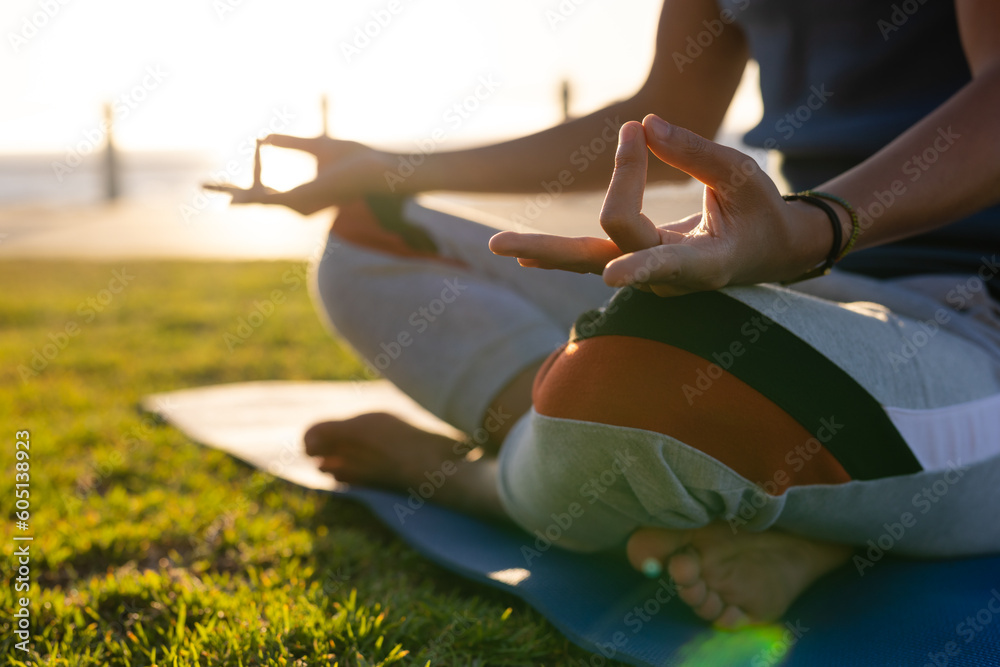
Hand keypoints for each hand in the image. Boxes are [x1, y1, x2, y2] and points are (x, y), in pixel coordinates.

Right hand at [203, 134, 394, 215]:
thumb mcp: (316, 143)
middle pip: (256, 201)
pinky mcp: (297, 202)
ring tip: (207, 188)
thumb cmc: (354, 159)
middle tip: (202, 187)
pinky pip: (264, 196)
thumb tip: (265, 136)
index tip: (255, 144)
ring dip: (234, 193)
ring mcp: (296, 206)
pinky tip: (232, 193)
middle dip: (230, 195)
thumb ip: (291, 142)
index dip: (252, 171)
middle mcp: (298, 205)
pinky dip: (248, 190)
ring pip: (255, 200)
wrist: (373, 169)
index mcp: (302, 195)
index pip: (267, 189)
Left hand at [489, 115, 835, 295]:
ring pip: (589, 261)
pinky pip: (593, 257)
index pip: (665, 260)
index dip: (640, 267)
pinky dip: (559, 254)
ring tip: (498, 244)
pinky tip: (525, 257)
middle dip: (552, 248)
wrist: (767, 252)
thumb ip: (695, 153)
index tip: (614, 275)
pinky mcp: (636, 263)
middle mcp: (667, 278)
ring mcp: (647, 275)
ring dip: (543, 251)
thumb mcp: (742, 177)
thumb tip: (644, 124)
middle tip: (499, 242)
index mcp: (705, 264)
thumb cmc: (760, 213)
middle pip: (602, 258)